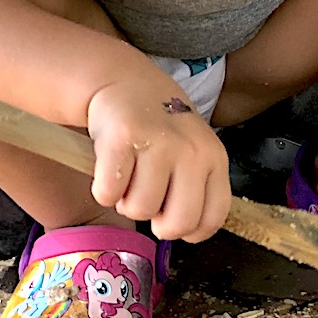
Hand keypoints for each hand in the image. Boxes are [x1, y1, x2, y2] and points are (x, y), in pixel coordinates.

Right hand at [85, 78, 230, 242]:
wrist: (127, 85)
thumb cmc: (163, 130)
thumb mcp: (196, 153)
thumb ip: (198, 188)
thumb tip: (188, 231)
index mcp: (214, 159)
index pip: (213, 218)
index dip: (191, 231)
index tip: (174, 220)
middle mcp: (192, 151)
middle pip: (178, 223)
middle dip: (158, 224)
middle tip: (150, 200)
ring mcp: (158, 144)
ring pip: (138, 210)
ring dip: (127, 201)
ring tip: (131, 174)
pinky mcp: (121, 139)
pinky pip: (107, 194)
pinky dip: (103, 189)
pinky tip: (112, 166)